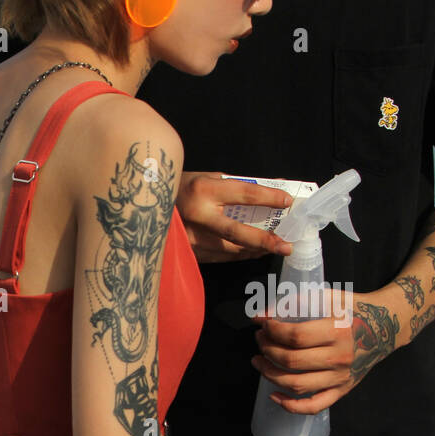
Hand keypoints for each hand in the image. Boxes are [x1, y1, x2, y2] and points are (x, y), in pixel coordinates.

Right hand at [176, 172, 295, 262]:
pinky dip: (238, 255)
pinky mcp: (188, 252)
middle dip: (265, 240)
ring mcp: (191, 239)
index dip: (269, 198)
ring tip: (272, 248)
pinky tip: (251, 251)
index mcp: (203, 191)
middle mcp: (197, 217)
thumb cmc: (180, 188)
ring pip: (230, 250)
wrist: (147, 207)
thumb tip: (271, 188)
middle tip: (285, 246)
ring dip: (254, 250)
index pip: (244, 195)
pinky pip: (219, 257)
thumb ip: (236, 186)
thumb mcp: (206, 178)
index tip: (287, 201)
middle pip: (238, 232)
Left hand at [250, 289, 382, 413]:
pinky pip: (314, 406)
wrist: (385, 328)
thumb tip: (260, 316)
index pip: (295, 337)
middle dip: (267, 350)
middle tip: (260, 340)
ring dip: (270, 374)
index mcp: (338, 332)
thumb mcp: (327, 298)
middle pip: (292, 361)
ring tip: (259, 361)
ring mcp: (340, 377)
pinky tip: (274, 396)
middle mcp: (340, 358)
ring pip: (297, 385)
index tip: (264, 325)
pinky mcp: (342, 390)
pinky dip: (291, 406)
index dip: (272, 331)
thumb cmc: (352, 311)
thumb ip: (293, 304)